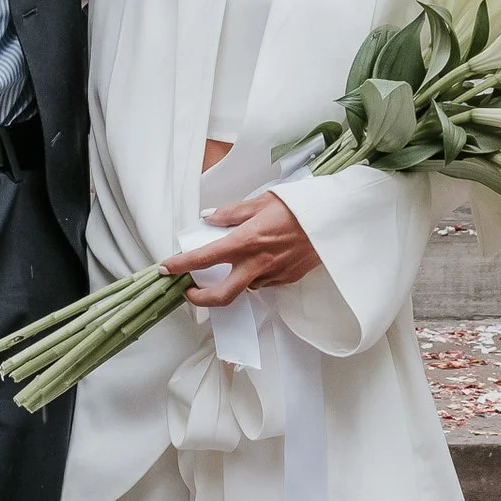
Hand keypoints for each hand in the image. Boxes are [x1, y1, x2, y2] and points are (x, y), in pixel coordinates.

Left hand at [161, 188, 320, 305]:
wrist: (334, 219)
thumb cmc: (298, 206)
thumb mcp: (261, 201)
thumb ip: (231, 213)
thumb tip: (208, 219)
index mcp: (246, 241)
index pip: (204, 259)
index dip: (180, 265)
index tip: (166, 268)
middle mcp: (257, 264)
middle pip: (221, 296)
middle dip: (200, 299)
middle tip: (189, 291)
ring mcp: (273, 275)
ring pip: (244, 288)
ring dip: (232, 282)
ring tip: (231, 265)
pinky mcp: (287, 280)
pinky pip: (263, 283)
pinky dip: (253, 276)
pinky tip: (257, 261)